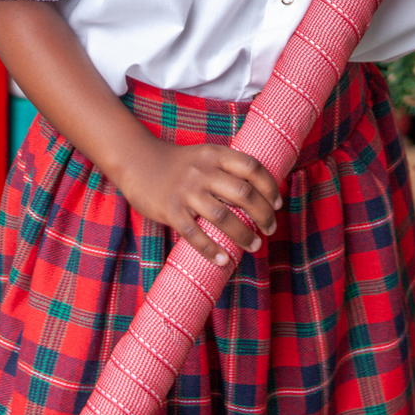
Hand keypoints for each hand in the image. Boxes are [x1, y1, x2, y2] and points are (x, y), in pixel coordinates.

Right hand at [116, 133, 281, 267]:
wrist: (137, 162)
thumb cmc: (178, 164)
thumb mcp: (204, 155)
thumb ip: (227, 168)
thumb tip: (260, 192)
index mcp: (214, 154)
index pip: (252, 167)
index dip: (270, 187)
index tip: (277, 204)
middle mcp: (202, 171)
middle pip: (244, 193)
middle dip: (263, 214)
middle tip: (270, 228)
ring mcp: (186, 191)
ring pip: (223, 217)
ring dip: (244, 235)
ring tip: (255, 245)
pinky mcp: (170, 210)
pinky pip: (194, 234)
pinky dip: (211, 249)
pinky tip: (223, 259)